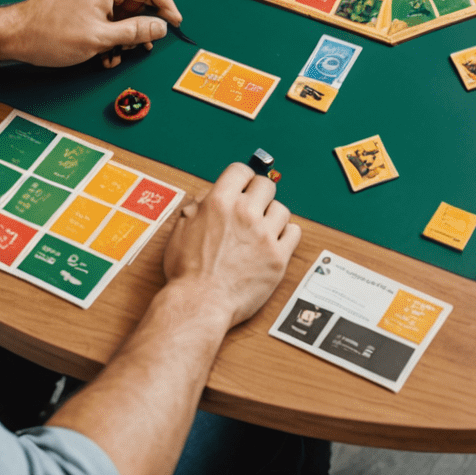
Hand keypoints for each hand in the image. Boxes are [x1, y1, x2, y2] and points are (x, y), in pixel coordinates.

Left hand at [0, 0, 184, 68]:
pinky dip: (113, 25)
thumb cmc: (51, 34)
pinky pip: (110, 5)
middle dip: (143, 23)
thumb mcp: (101, 39)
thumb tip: (161, 27)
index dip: (167, 8)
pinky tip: (106, 48)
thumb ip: (136, 31)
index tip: (176, 24)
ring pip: (125, 3)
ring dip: (125, 29)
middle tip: (143, 45)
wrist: (16, 33)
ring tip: (118, 53)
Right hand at [162, 162, 299, 328]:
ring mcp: (264, 234)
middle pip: (266, 185)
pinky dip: (286, 235)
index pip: (241, 170)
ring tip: (261, 230)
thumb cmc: (187, 273)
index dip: (241, 178)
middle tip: (253, 208)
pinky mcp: (278, 256)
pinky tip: (274, 241)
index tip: (243, 185)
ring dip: (272, 217)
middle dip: (259, 194)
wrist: (199, 304)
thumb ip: (196, 207)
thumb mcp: (181, 230)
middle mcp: (245, 213)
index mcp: (220, 202)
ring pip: (281, 209)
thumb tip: (208, 197)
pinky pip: (294, 232)